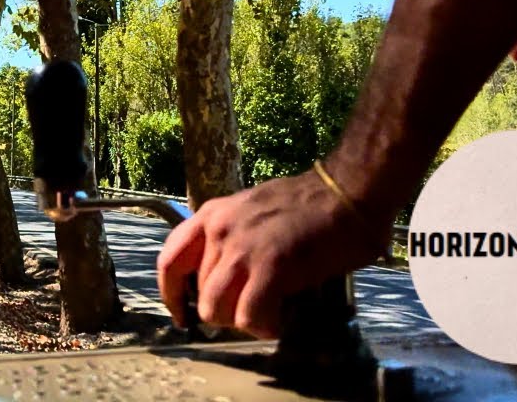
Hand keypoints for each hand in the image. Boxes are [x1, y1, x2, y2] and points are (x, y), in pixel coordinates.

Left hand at [155, 168, 389, 338]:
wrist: (346, 191)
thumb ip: (231, 239)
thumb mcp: (251, 212)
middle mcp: (218, 230)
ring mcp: (241, 249)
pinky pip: (249, 316)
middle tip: (252, 312)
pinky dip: (264, 326)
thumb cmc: (308, 204)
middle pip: (200, 295)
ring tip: (267, 316)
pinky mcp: (270, 267)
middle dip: (225, 312)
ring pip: (216, 310)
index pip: (170, 260)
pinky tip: (280, 321)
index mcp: (211, 215)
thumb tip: (226, 279)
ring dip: (241, 321)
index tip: (182, 316)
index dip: (171, 295)